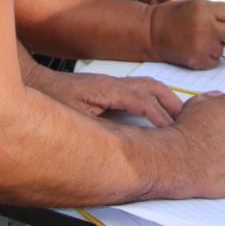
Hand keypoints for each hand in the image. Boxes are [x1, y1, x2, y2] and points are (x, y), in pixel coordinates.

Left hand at [24, 65, 184, 126]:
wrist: (37, 83)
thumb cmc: (51, 98)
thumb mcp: (71, 116)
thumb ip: (95, 127)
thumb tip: (117, 142)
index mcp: (106, 90)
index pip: (142, 100)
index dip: (159, 116)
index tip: (172, 131)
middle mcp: (113, 83)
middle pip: (151, 87)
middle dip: (171, 104)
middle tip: (187, 122)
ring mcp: (113, 83)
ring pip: (147, 85)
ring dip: (166, 99)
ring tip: (179, 117)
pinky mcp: (110, 88)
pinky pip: (139, 89)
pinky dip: (154, 98)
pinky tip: (158, 111)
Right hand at [148, 0, 224, 68]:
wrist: (152, 32)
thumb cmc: (174, 16)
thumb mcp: (195, 4)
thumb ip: (215, 12)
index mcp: (206, 9)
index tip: (224, 20)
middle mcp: (207, 27)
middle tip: (223, 34)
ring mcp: (203, 46)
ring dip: (222, 47)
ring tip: (208, 42)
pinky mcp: (199, 61)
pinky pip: (217, 62)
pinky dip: (211, 57)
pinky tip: (199, 50)